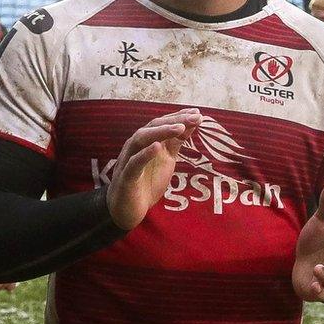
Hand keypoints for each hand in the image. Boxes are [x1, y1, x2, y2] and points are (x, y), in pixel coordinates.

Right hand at [106, 108, 202, 229]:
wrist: (127, 210)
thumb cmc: (147, 181)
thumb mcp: (166, 159)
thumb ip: (175, 142)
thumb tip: (191, 124)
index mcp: (147, 142)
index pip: (162, 123)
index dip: (179, 116)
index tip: (197, 113)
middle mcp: (136, 146)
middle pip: (153, 126)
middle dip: (175, 120)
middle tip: (194, 117)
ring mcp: (129, 160)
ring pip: (141, 139)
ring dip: (161, 131)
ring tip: (180, 127)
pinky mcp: (126, 177)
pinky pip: (133, 163)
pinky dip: (144, 154)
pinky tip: (157, 147)